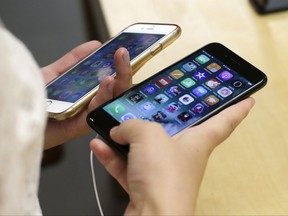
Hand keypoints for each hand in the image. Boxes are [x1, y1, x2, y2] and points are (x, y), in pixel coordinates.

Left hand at [43, 41, 132, 148]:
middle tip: (123, 53)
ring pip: (111, 100)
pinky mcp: (81, 126)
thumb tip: (95, 45)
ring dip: (118, 81)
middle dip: (123, 70)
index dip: (120, 65)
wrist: (19, 114)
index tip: (123, 50)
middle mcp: (92, 104)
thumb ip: (74, 60)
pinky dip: (104, 95)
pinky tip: (107, 81)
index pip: (112, 79)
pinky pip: (97, 110)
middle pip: (116, 89)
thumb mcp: (56, 73)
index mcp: (89, 93)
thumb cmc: (36, 98)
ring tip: (119, 62)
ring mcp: (88, 115)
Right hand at [90, 97, 254, 214]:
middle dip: (166, 118)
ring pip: (145, 149)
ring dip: (126, 138)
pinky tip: (98, 145)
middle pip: (177, 131)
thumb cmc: (163, 174)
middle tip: (157, 102)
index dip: (236, 108)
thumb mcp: (149, 136)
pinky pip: (127, 165)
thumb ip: (133, 125)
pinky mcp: (144, 185)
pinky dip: (112, 156)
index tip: (247, 99)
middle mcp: (181, 155)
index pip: (224, 121)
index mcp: (197, 141)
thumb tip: (119, 131)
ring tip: (112, 124)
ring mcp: (161, 171)